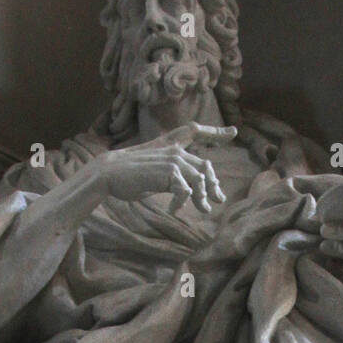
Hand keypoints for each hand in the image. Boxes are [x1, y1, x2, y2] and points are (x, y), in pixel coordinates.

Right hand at [95, 122, 236, 214]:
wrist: (110, 173)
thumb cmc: (129, 176)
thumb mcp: (155, 173)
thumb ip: (172, 176)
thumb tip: (187, 190)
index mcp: (171, 145)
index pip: (197, 132)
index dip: (216, 132)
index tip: (233, 131)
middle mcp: (175, 150)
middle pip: (205, 166)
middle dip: (214, 184)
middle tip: (219, 199)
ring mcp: (172, 160)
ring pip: (199, 180)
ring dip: (203, 198)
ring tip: (204, 210)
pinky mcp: (168, 173)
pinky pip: (185, 191)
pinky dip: (182, 203)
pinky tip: (175, 210)